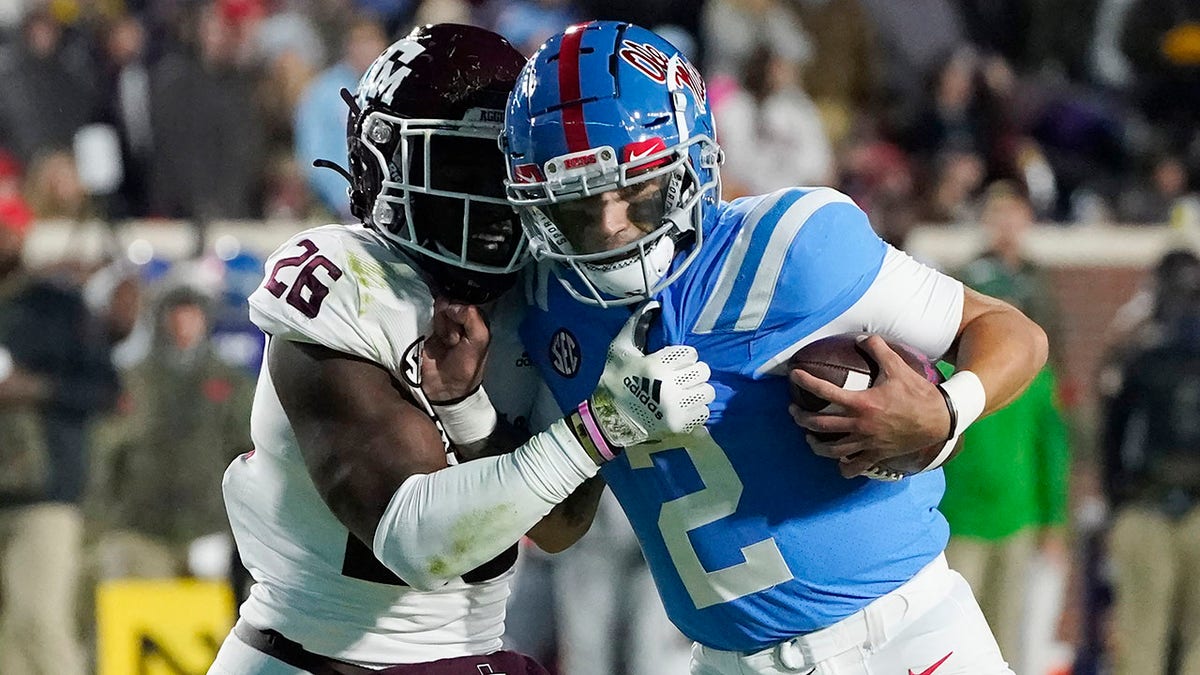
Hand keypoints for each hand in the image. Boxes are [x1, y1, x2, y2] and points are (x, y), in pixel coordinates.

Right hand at [420, 298, 489, 402]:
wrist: (442, 388)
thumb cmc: (464, 367)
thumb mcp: (480, 342)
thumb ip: (473, 318)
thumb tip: (452, 305)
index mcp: (475, 323)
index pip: (467, 303)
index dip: (463, 314)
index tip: (462, 331)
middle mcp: (458, 321)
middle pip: (451, 304)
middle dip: (451, 320)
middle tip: (453, 339)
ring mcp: (440, 325)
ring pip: (437, 309)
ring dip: (440, 324)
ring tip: (444, 341)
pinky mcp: (424, 330)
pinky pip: (422, 315)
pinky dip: (426, 323)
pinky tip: (433, 337)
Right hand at [585, 301, 714, 447]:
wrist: (609, 418)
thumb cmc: (615, 380)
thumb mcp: (619, 349)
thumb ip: (635, 325)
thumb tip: (653, 303)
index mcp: (656, 365)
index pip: (691, 353)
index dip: (683, 356)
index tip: (674, 362)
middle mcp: (669, 386)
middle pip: (703, 371)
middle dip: (693, 372)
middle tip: (682, 377)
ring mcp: (676, 407)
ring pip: (707, 392)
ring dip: (698, 390)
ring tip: (686, 392)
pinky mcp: (679, 424)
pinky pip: (704, 412)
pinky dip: (697, 409)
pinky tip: (685, 407)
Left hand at [788, 335, 950, 477]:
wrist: (941, 420)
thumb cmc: (918, 393)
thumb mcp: (898, 367)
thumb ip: (878, 349)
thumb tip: (861, 337)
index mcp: (861, 403)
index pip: (824, 392)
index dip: (806, 381)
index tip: (794, 375)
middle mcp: (860, 426)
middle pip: (819, 426)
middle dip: (801, 418)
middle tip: (794, 411)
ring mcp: (867, 443)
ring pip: (831, 450)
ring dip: (816, 444)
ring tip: (809, 437)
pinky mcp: (877, 455)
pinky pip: (854, 467)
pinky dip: (843, 467)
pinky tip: (838, 461)